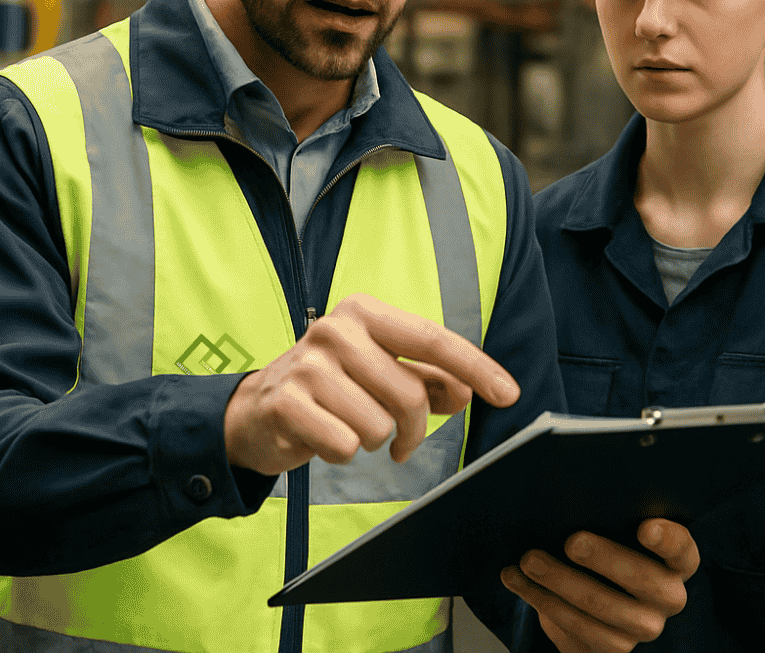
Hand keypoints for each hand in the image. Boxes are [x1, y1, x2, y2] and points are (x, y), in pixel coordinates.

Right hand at [223, 292, 519, 474]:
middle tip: (398, 438)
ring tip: (350, 427)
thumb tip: (465, 391)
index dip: (476, 367)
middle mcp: (337, 329)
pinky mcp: (287, 402)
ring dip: (375, 440)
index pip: (433, 339)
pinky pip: (346, 445)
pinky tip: (325, 437)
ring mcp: (309, 365)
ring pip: (380, 425)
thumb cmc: (331, 387)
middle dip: (413, 428)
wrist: (256, 411)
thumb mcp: (381, 373)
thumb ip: (427, 378)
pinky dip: (344, 452)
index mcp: (365, 312)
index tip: (508, 393)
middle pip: (411, 394)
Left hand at [500, 519, 698, 650]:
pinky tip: (518, 579)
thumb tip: (575, 495)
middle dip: (603, 559)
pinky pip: (575, 628)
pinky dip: (540, 599)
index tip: (644, 526)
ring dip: (559, 581)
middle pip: (643, 580)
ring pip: (602, 608)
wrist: (595, 592)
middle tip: (572, 541)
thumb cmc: (608, 543)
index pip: (682, 550)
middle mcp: (668, 598)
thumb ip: (610, 514)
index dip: (667, 540)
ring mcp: (642, 627)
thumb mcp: (615, 527)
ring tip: (530, 559)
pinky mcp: (612, 649)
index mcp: (676, 561)